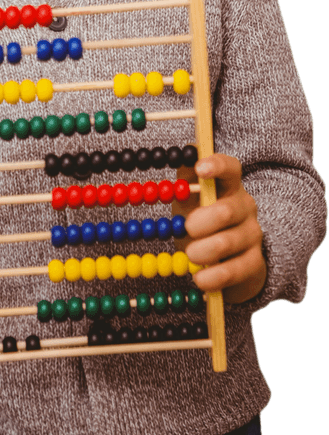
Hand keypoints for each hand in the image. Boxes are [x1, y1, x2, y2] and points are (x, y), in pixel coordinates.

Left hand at [183, 154, 266, 303]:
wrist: (227, 260)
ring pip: (225, 244)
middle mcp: (246, 207)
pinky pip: (230, 272)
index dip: (216, 166)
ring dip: (200, 251)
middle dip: (199, 223)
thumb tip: (179, 156)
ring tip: (190, 254)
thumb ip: (184, 182)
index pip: (230, 168)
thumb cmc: (202, 222)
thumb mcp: (190, 201)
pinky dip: (210, 277)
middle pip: (225, 211)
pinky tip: (200, 278)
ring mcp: (252, 235)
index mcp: (229, 186)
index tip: (200, 169)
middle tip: (186, 229)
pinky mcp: (254, 264)